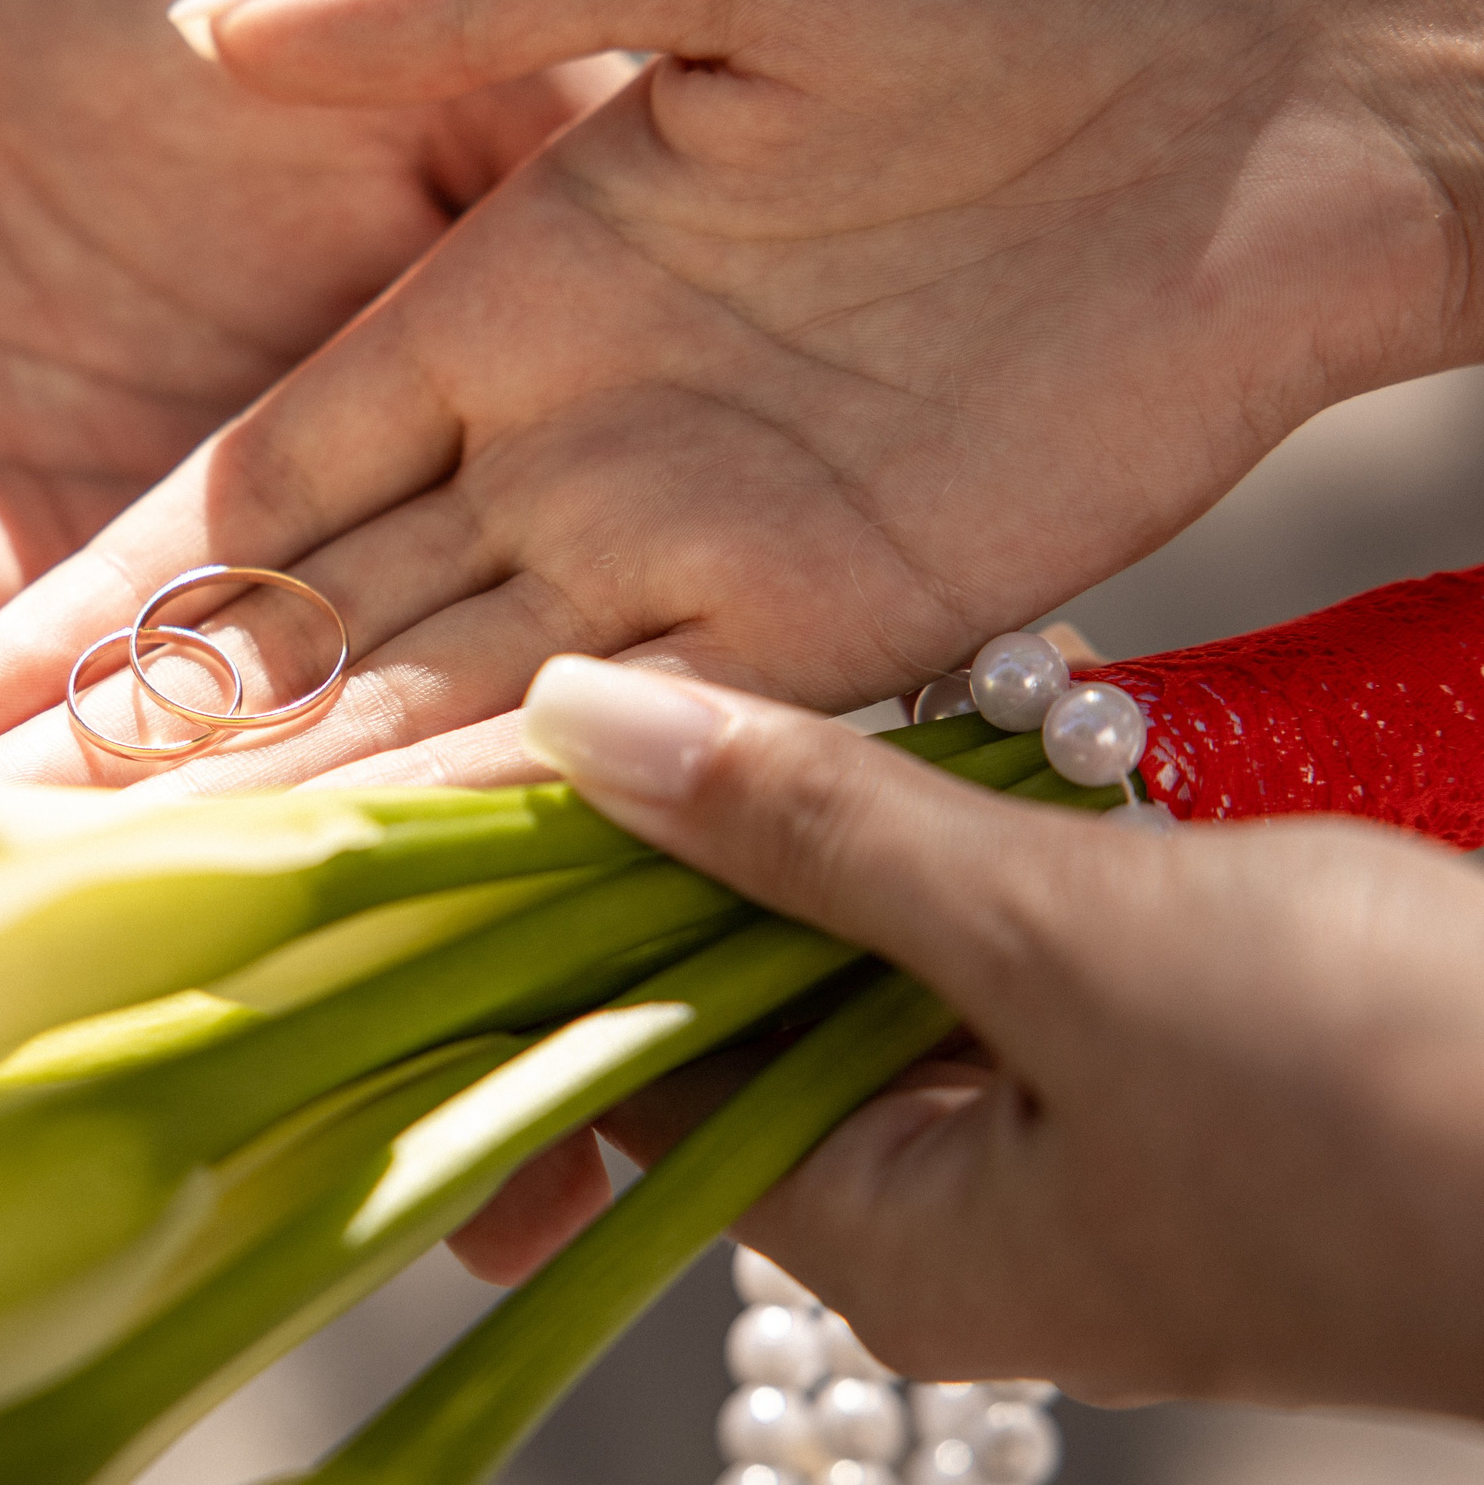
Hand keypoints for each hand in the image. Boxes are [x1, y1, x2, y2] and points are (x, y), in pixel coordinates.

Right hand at [0, 0, 1483, 781]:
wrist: (1296, 58)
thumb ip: (455, 15)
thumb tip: (211, 35)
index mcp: (510, 282)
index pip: (268, 473)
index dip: (124, 585)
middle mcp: (575, 439)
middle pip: (328, 626)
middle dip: (170, 745)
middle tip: (12, 859)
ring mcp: (701, 543)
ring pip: (458, 709)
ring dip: (306, 815)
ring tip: (145, 918)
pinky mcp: (847, 622)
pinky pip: (655, 744)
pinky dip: (523, 827)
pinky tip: (388, 901)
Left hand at [497, 655, 1483, 1415]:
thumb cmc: (1382, 1095)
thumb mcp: (1066, 942)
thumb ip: (821, 832)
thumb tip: (580, 725)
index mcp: (891, 1239)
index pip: (646, 1066)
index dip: (575, 910)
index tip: (525, 750)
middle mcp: (962, 1209)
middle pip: (770, 1001)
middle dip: (748, 839)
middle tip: (699, 668)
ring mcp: (1080, 1140)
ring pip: (908, 950)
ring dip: (889, 815)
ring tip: (850, 670)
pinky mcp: (1180, 1063)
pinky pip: (1035, 933)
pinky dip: (1014, 828)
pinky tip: (1013, 716)